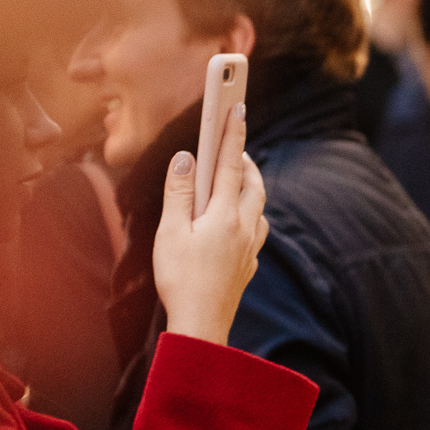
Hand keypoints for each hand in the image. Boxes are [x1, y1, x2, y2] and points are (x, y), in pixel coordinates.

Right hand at [153, 102, 268, 344]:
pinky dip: (249, 212)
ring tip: (234, 176)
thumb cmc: (180, 279)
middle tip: (232, 144)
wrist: (202, 324)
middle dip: (244, 159)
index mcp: (225, 214)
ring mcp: (251, 247)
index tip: (237, 105)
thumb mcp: (170, 232)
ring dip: (249, 186)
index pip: (230, 164)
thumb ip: (179, 192)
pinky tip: (236, 219)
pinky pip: (256, 228)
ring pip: (259, 206)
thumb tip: (186, 158)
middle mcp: (245, 227)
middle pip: (253, 183)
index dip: (232, 133)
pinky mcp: (249, 264)